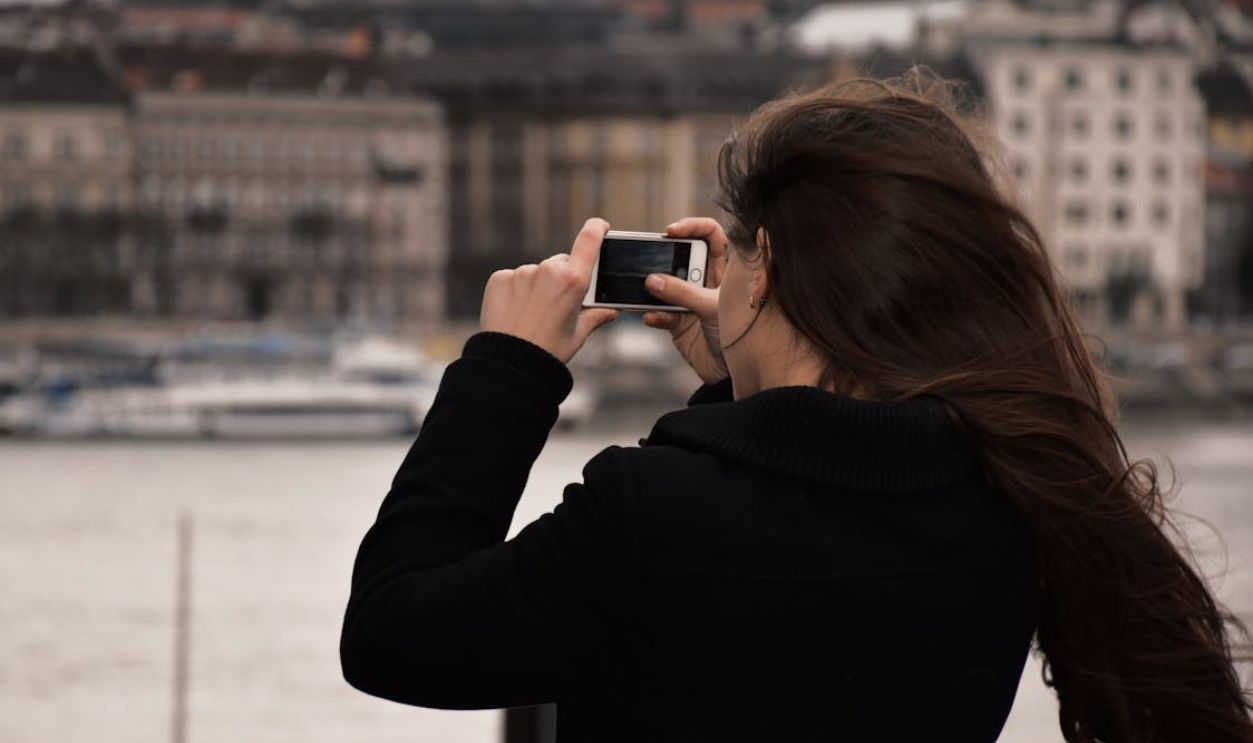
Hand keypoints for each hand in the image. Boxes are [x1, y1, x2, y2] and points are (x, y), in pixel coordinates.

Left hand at [480, 218, 619, 364]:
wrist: (509, 364)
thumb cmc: (548, 351)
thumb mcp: (578, 335)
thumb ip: (596, 316)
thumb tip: (612, 310)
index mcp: (573, 281)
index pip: (589, 241)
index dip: (596, 229)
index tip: (600, 226)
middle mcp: (548, 270)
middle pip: (561, 263)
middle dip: (563, 278)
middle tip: (558, 305)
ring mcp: (521, 273)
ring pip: (536, 273)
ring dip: (538, 286)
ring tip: (533, 315)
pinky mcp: (500, 278)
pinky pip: (513, 279)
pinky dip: (516, 291)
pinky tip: (515, 312)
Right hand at [642, 217, 728, 384]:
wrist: (732, 376)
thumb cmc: (740, 337)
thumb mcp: (713, 308)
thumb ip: (683, 293)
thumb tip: (652, 280)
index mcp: (725, 270)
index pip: (712, 235)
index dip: (694, 226)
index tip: (672, 231)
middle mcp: (706, 281)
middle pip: (681, 256)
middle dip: (665, 257)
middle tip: (651, 258)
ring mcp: (690, 301)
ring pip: (665, 284)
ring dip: (654, 287)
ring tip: (644, 288)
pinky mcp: (677, 323)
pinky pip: (660, 313)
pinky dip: (654, 315)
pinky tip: (652, 317)